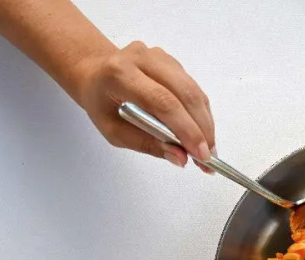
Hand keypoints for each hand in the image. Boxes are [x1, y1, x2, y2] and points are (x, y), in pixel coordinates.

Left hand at [75, 41, 215, 172]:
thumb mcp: (114, 132)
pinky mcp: (173, 62)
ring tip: (209, 149)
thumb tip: (181, 158)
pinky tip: (201, 132)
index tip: (201, 155)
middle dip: (202, 129)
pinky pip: (194, 90)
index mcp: (120, 74)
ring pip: (194, 92)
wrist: (96, 73)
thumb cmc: (101, 104)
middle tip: (209, 157)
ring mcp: (160, 57)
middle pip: (185, 94)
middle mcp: (143, 59)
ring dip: (206, 123)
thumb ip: (147, 144)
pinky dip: (201, 114)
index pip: (163, 102)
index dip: (186, 129)